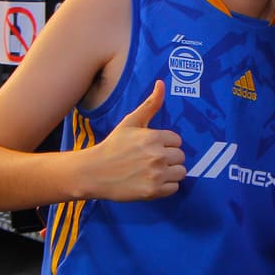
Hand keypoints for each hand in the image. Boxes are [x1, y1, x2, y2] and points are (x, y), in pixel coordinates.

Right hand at [93, 80, 185, 200]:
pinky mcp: (153, 191)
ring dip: (170, 172)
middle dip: (169, 158)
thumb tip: (162, 83)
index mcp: (153, 137)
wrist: (94, 172)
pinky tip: (152, 181)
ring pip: (181, 172)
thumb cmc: (113, 145)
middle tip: (151, 160)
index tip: (151, 148)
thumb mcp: (131, 122)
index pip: (177, 141)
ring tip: (153, 171)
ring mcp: (156, 174)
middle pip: (180, 156)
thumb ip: (150, 104)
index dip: (166, 144)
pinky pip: (174, 188)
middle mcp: (157, 156)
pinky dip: (166, 186)